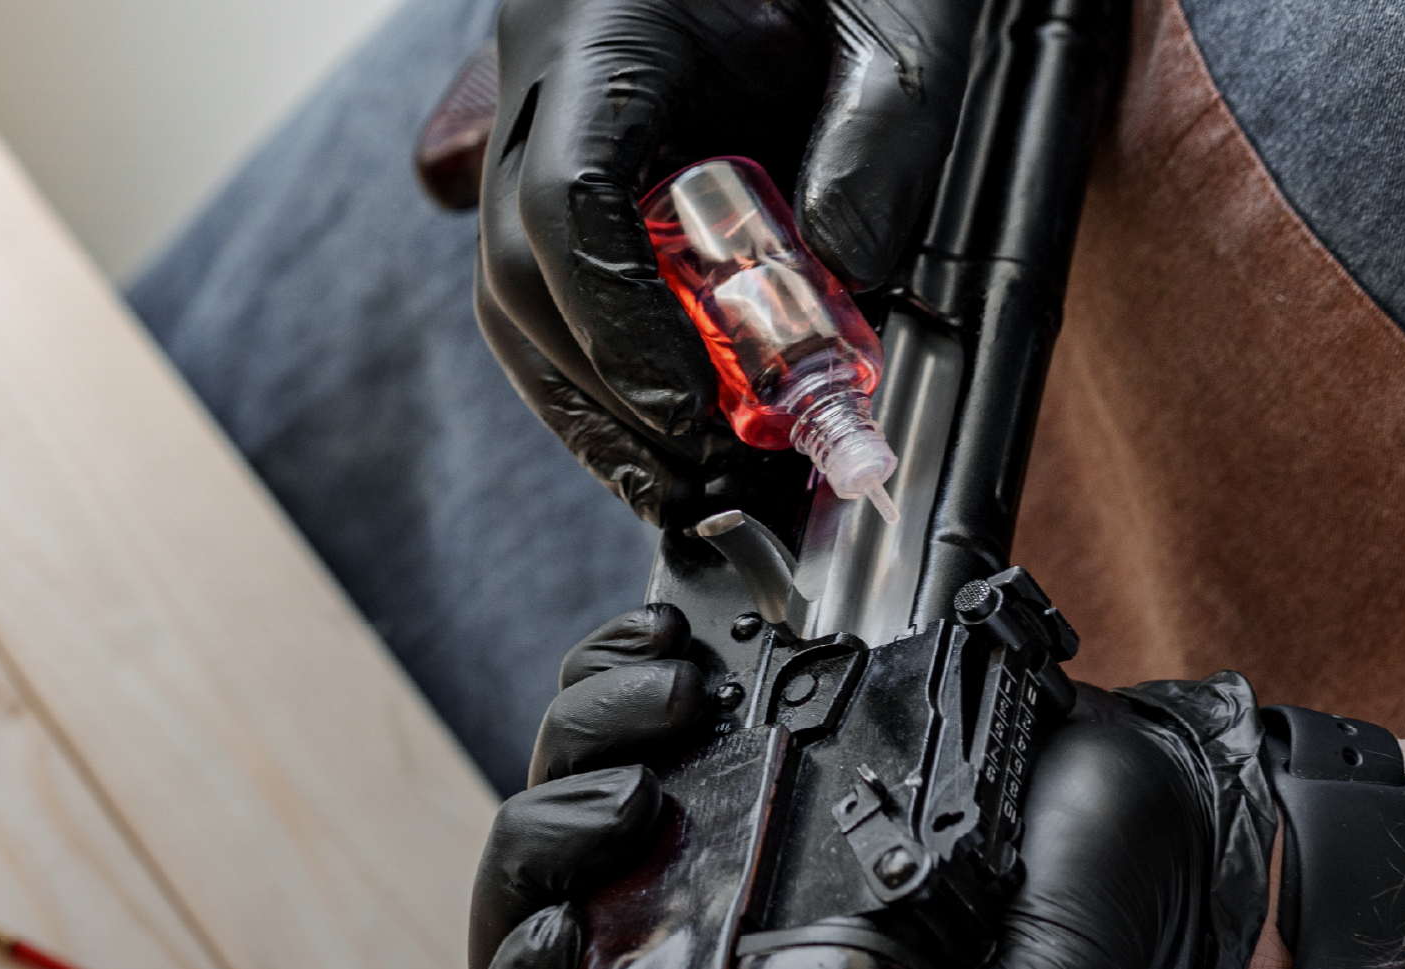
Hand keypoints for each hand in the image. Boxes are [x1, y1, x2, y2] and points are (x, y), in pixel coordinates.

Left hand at [468, 611, 1274, 968]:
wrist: (1137, 789)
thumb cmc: (1091, 912)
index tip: (553, 946)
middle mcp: (709, 941)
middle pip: (533, 918)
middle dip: (542, 856)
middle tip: (629, 801)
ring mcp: (707, 842)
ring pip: (556, 807)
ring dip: (579, 744)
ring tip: (676, 701)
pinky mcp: (731, 750)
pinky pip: (614, 712)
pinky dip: (609, 672)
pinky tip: (662, 647)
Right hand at [476, 0, 975, 524]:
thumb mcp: (893, 8)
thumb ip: (883, 126)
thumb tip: (845, 272)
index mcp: (602, 29)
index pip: (563, 197)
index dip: (618, 323)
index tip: (689, 411)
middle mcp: (539, 85)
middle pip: (512, 270)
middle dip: (600, 395)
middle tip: (697, 476)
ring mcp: (534, 132)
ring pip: (511, 300)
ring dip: (589, 410)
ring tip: (676, 484)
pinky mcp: (555, 174)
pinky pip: (542, 294)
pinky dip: (596, 378)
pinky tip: (655, 436)